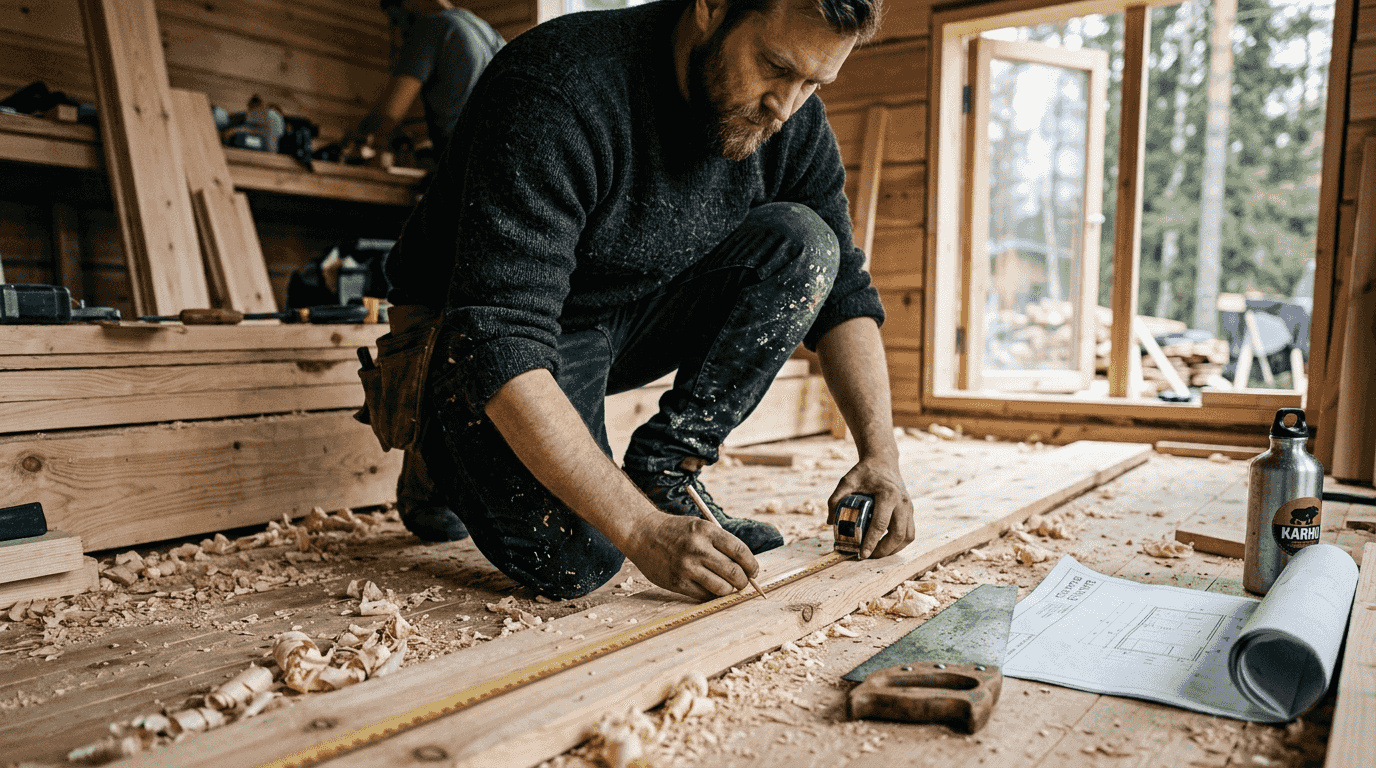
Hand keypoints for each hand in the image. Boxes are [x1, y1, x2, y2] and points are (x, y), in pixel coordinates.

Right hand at [622, 512, 759, 600]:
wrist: (642, 533)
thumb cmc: (676, 531)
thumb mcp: (700, 527)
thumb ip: (720, 544)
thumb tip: (745, 568)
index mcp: (707, 531)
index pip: (740, 551)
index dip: (751, 565)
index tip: (754, 571)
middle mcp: (697, 548)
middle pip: (734, 572)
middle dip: (743, 581)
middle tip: (742, 582)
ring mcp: (686, 566)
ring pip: (722, 588)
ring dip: (728, 590)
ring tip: (726, 586)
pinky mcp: (676, 582)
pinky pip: (704, 595)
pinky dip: (711, 594)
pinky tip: (709, 587)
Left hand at [827, 455, 913, 558]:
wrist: (883, 461)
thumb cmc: (864, 472)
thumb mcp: (847, 481)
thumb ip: (836, 499)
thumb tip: (830, 522)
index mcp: (888, 494)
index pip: (880, 524)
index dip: (871, 542)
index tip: (862, 554)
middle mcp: (902, 502)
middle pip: (898, 535)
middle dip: (883, 550)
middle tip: (868, 556)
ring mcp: (909, 507)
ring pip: (907, 537)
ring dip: (893, 549)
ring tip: (877, 554)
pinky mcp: (910, 511)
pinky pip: (909, 533)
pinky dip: (899, 543)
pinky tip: (886, 546)